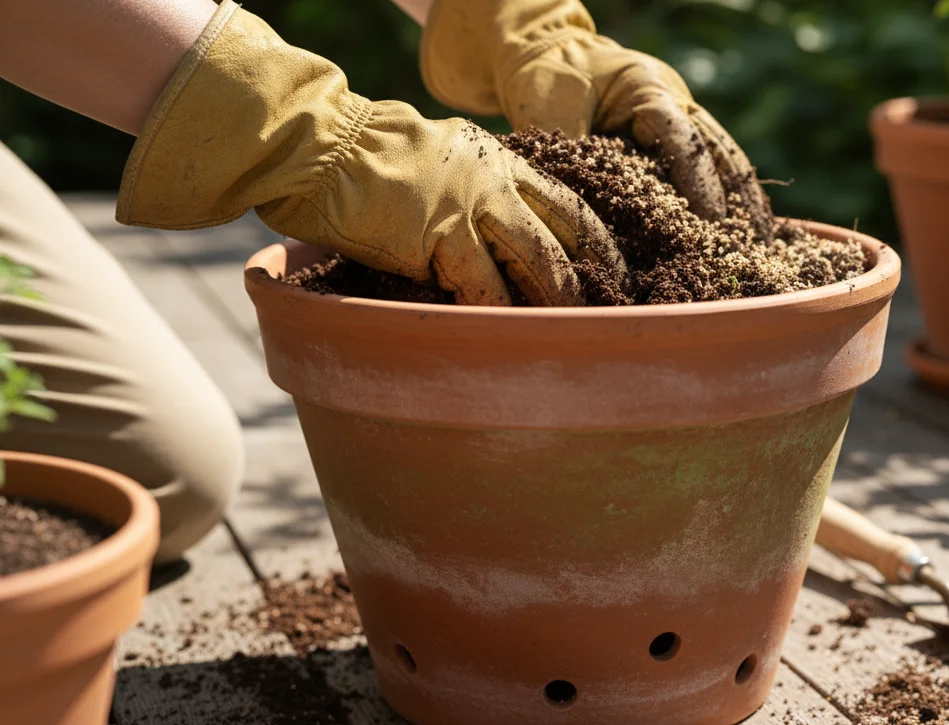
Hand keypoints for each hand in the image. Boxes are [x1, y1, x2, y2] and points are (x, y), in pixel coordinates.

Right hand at [116, 0, 623, 306]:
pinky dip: (499, 318)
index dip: (600, 242)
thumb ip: (477, 190)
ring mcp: (472, 209)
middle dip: (594, 279)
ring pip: (540, 264)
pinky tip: (508, 341)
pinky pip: (485, 290)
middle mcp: (498, 182)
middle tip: (609, 316)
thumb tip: (493, 239)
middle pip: (570, 235)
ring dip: (558, 306)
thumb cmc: (369, 163)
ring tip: (570, 338)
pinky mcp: (440, 239)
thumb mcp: (443, 160)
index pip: (571, 204)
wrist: (322, 148)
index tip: (615, 271)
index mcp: (502, 162)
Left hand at [419, 0, 772, 233]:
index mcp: (646, 89)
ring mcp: (683, 112)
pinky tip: (748, 225)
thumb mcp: (551, 116)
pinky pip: (713, 163)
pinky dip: (731, 193)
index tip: (712, 222)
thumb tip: (590, 215)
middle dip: (737, 199)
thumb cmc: (549, 80)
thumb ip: (573, 160)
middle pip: (719, 151)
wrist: (548, 51)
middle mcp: (676, 99)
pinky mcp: (677, 132)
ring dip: (744, 198)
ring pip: (725, 156)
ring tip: (763, 241)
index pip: (682, 140)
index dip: (698, 183)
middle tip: (751, 244)